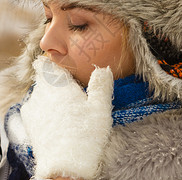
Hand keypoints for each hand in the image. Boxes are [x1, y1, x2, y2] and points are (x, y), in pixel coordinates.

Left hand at [21, 56, 112, 179]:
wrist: (65, 168)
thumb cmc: (85, 136)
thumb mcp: (100, 107)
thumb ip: (101, 84)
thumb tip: (102, 69)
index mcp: (56, 84)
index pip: (45, 63)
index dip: (55, 65)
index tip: (67, 72)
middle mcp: (40, 93)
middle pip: (44, 79)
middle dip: (57, 83)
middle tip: (74, 94)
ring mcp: (32, 108)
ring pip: (40, 93)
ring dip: (51, 96)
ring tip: (68, 111)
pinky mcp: (29, 123)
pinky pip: (36, 107)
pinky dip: (45, 109)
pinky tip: (59, 121)